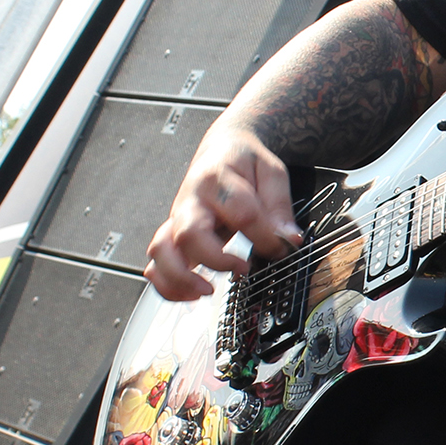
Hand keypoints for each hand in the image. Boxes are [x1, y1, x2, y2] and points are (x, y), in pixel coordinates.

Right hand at [144, 126, 301, 299]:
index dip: (266, 236)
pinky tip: (190, 295)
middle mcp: (191, 200)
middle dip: (216, 259)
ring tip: (207, 291)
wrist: (222, 149)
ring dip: (180, 277)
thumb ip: (279, 207)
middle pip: (190, 233)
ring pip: (162, 250)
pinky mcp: (172, 235)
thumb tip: (288, 240)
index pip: (241, 213)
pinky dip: (167, 285)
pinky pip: (157, 264)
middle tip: (243, 269)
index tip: (282, 247)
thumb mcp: (271, 173)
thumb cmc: (246, 163)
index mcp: (217, 179)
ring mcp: (177, 219)